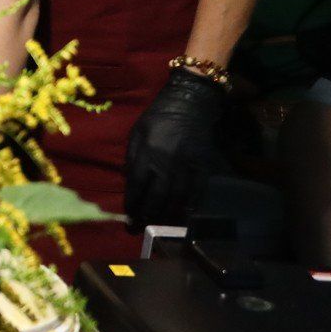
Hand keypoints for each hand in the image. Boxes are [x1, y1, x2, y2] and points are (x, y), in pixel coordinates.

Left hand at [123, 69, 228, 230]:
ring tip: (158, 222)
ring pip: (176, 198)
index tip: (128, 215)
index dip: (132, 203)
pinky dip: (190, 204)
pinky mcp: (203, 166)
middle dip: (147, 214)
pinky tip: (184, 213)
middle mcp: (166, 163)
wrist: (189, 105)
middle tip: (141, 225)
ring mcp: (187, 166)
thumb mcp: (136, 134)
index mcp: (146, 153)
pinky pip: (198, 191)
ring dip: (166, 213)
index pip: (136, 186)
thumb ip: (132, 157)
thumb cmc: (157, 119)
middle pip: (156, 197)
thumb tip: (127, 180)